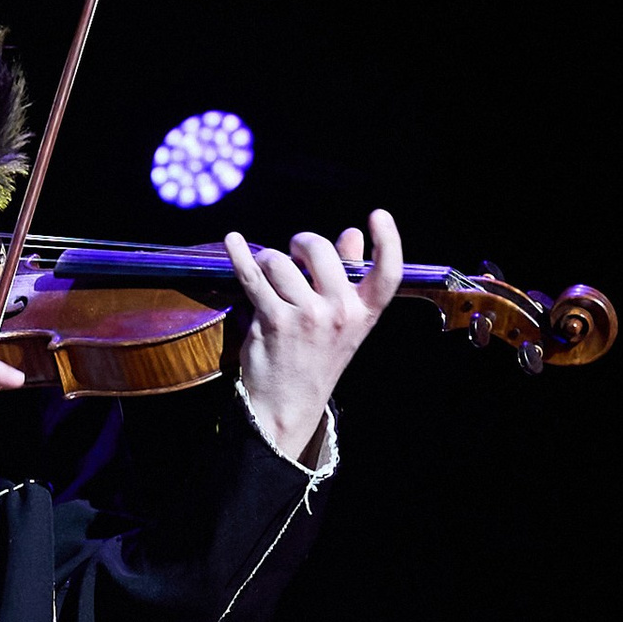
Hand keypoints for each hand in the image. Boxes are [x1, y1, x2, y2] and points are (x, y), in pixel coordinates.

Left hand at [225, 211, 402, 461]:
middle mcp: (340, 313)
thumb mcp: (343, 323)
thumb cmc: (316, 358)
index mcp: (365, 313)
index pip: (388, 272)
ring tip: (269, 277)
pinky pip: (252, 277)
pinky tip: (233, 241)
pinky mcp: (273, 321)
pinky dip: (239, 255)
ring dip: (269, 262)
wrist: (288, 405)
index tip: (378, 215)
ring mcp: (306, 317)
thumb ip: (348, 277)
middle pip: (320, 249)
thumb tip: (352, 234)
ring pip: (279, 261)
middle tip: (295, 252)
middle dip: (302, 242)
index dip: (389, 240)